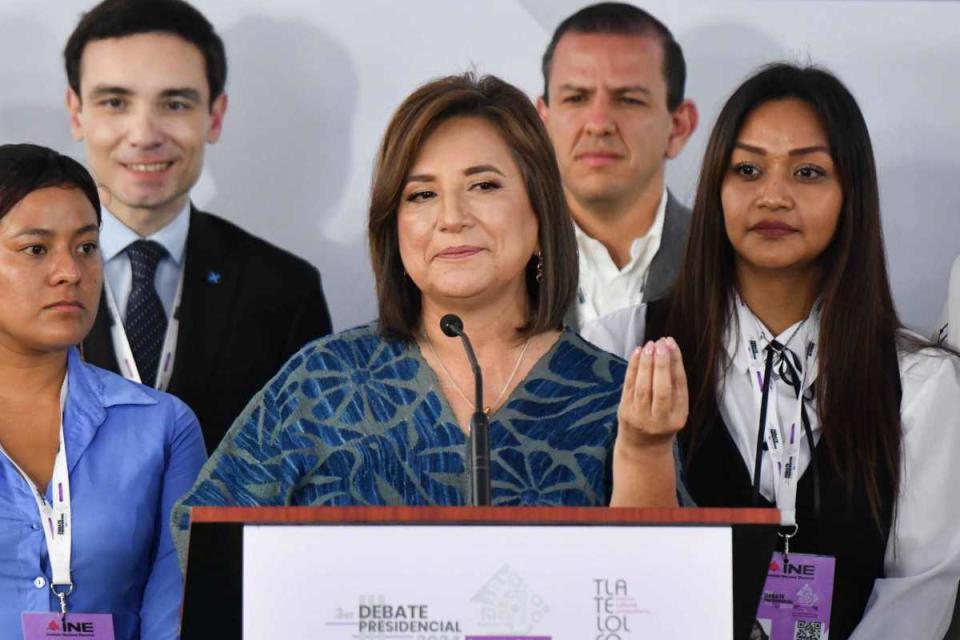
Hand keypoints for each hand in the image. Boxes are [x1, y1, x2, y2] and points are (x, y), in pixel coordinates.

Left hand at [617, 337, 687, 451]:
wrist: (642, 447)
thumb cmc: (663, 421)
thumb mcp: (676, 409)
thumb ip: (675, 385)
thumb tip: (669, 349)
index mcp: (678, 418)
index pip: (678, 387)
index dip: (675, 364)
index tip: (672, 344)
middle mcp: (660, 420)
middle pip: (661, 389)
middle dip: (661, 364)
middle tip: (661, 343)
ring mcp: (640, 417)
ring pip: (643, 387)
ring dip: (646, 364)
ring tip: (650, 345)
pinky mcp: (625, 412)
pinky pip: (629, 386)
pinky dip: (633, 368)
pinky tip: (638, 353)